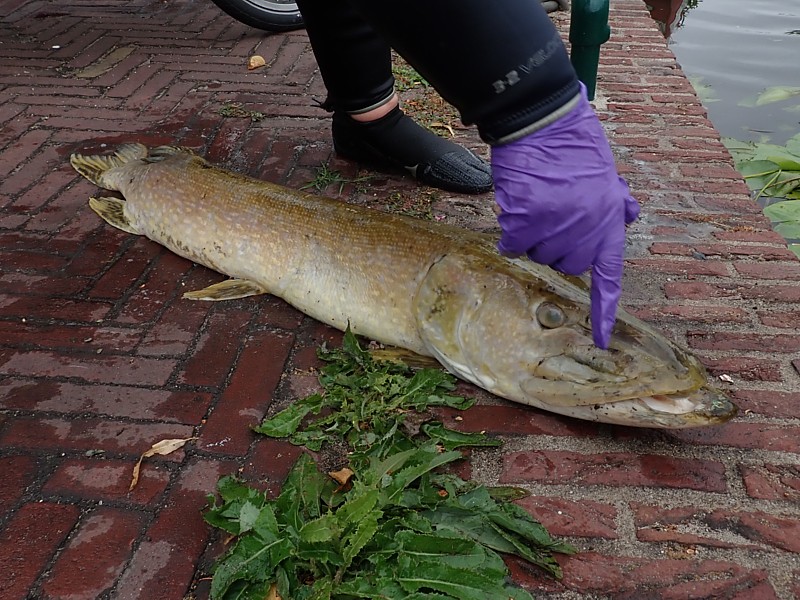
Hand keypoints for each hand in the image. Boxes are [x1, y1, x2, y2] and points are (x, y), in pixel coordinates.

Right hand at [490, 86, 638, 347]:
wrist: (542, 122)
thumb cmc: (574, 145)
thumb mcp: (605, 173)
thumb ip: (614, 202)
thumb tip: (629, 214)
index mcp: (608, 222)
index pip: (608, 276)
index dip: (602, 310)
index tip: (599, 339)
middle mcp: (584, 230)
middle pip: (565, 265)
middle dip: (556, 247)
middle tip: (552, 216)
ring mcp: (554, 227)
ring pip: (536, 255)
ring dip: (532, 236)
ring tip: (536, 202)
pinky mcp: (525, 221)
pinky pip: (513, 243)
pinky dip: (511, 229)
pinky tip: (518, 205)